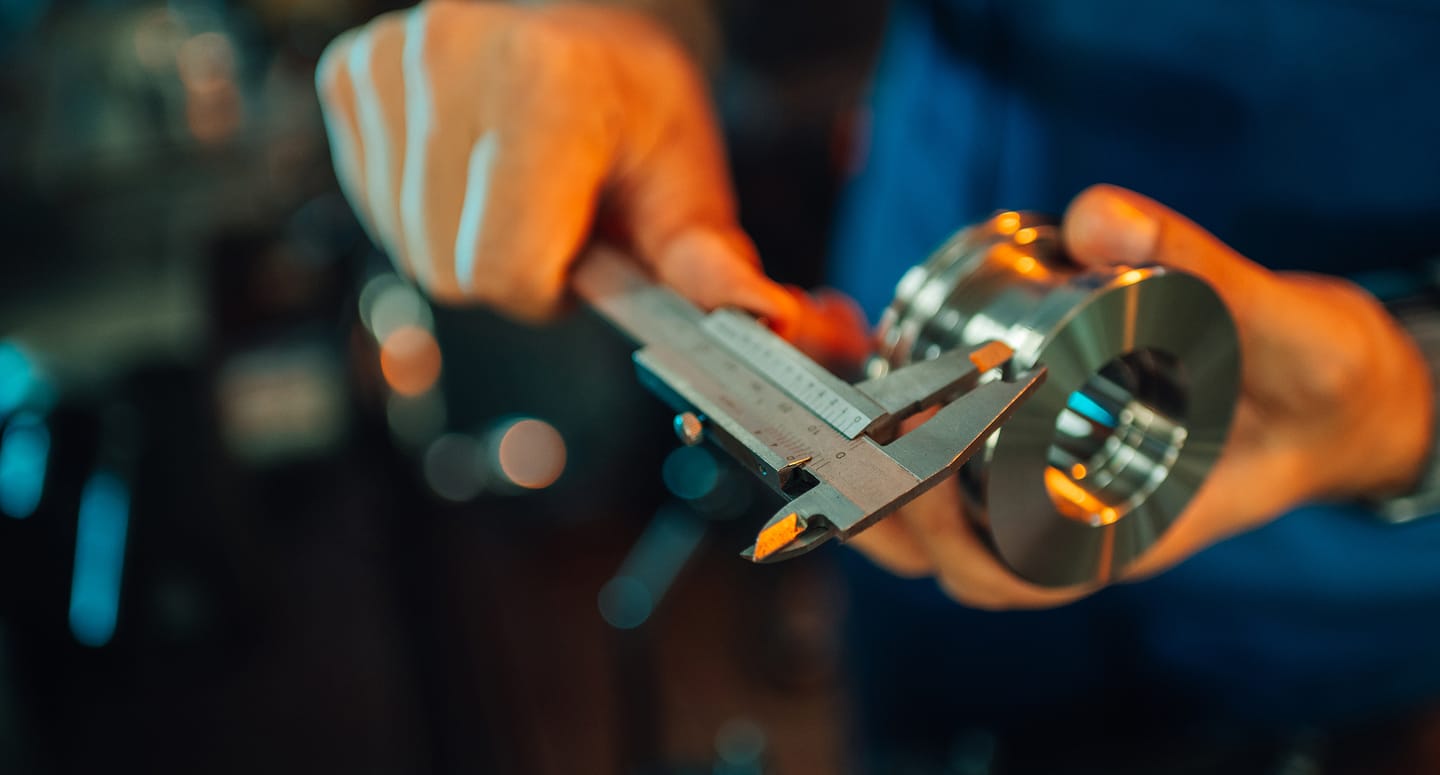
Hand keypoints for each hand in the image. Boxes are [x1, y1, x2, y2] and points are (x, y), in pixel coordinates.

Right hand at [314, 2, 793, 322]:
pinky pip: (374, 202)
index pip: (506, 271)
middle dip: (510, 268)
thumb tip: (759, 318)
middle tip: (555, 212)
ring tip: (517, 184)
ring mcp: (391, 66)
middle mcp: (452, 61)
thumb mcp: (685, 174)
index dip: (550, 287)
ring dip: (464, 240)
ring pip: (406, 244)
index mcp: (545, 85)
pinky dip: (423, 207)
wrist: (582, 11)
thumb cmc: (635, 97)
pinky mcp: (351, 76)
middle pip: (448, 270)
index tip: (584, 251)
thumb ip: (706, 258)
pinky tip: (469, 164)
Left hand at [849, 184, 1433, 608]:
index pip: (1018, 574)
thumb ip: (1203, 270)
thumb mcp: (1276, 322)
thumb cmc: (1309, 378)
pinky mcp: (1039, 454)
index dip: (951, 536)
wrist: (1323, 390)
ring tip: (850, 417)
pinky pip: (957, 478)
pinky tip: (883, 385)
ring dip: (883, 490)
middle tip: (860, 430)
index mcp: (1126, 531)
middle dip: (891, 512)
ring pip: (942, 529)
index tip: (912, 461)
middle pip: (955, 562)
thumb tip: (1098, 216)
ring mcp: (1051, 496)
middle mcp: (1075, 526)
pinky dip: (908, 448)